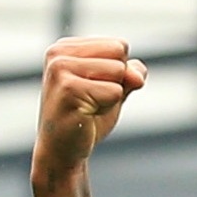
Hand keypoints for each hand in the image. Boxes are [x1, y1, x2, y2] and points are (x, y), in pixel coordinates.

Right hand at [31, 37, 147, 189]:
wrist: (63, 152)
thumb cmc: (87, 118)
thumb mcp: (114, 89)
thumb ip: (130, 73)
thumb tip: (137, 75)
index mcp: (66, 47)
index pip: (119, 45)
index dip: (117, 73)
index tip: (93, 89)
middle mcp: (59, 52)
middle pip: (119, 53)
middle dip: (116, 82)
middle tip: (91, 100)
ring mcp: (60, 69)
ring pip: (118, 71)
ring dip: (112, 96)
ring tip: (88, 107)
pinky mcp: (68, 89)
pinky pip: (114, 92)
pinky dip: (108, 107)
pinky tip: (86, 115)